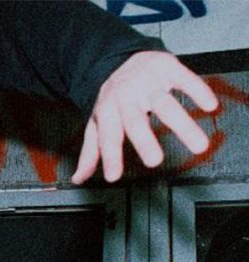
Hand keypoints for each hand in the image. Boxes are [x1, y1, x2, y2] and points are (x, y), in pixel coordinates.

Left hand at [71, 51, 218, 183]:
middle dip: (144, 142)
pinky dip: (198, 91)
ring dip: (183, 125)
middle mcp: (126, 98)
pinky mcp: (167, 68)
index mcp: (108, 112)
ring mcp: (148, 83)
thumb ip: (91, 151)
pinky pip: (185, 79)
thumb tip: (79, 178)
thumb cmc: (111, 96)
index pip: (108, 137)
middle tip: (155, 161)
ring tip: (199, 145)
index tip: (114, 177)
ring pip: (165, 104)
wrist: (119, 56)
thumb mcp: (97, 122)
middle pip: (136, 121)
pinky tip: (209, 106)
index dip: (110, 157)